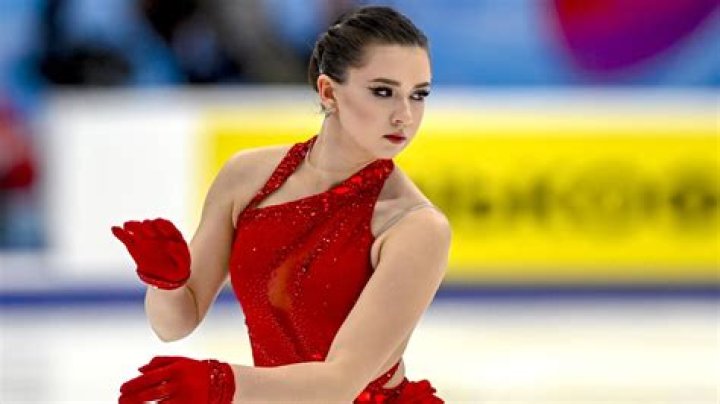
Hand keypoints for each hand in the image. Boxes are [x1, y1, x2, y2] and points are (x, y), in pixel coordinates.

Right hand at [111, 218, 190, 289]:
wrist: (168, 278)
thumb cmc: (178, 268)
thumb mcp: (183, 263)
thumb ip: (179, 253)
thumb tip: (173, 244)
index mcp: (170, 235)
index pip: (165, 224)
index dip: (162, 225)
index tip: (159, 226)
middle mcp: (156, 235)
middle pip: (150, 226)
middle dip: (148, 227)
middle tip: (147, 232)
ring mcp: (145, 240)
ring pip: (137, 230)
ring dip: (132, 226)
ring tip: (127, 226)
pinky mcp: (135, 248)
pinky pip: (127, 239)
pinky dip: (120, 234)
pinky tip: (115, 229)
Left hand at [119, 356, 234, 403]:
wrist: (223, 382)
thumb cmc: (199, 371)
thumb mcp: (182, 361)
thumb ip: (161, 362)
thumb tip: (139, 369)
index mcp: (177, 369)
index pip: (149, 377)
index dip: (133, 384)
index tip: (121, 389)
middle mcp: (180, 383)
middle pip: (151, 393)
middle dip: (132, 398)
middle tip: (120, 400)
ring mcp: (185, 397)